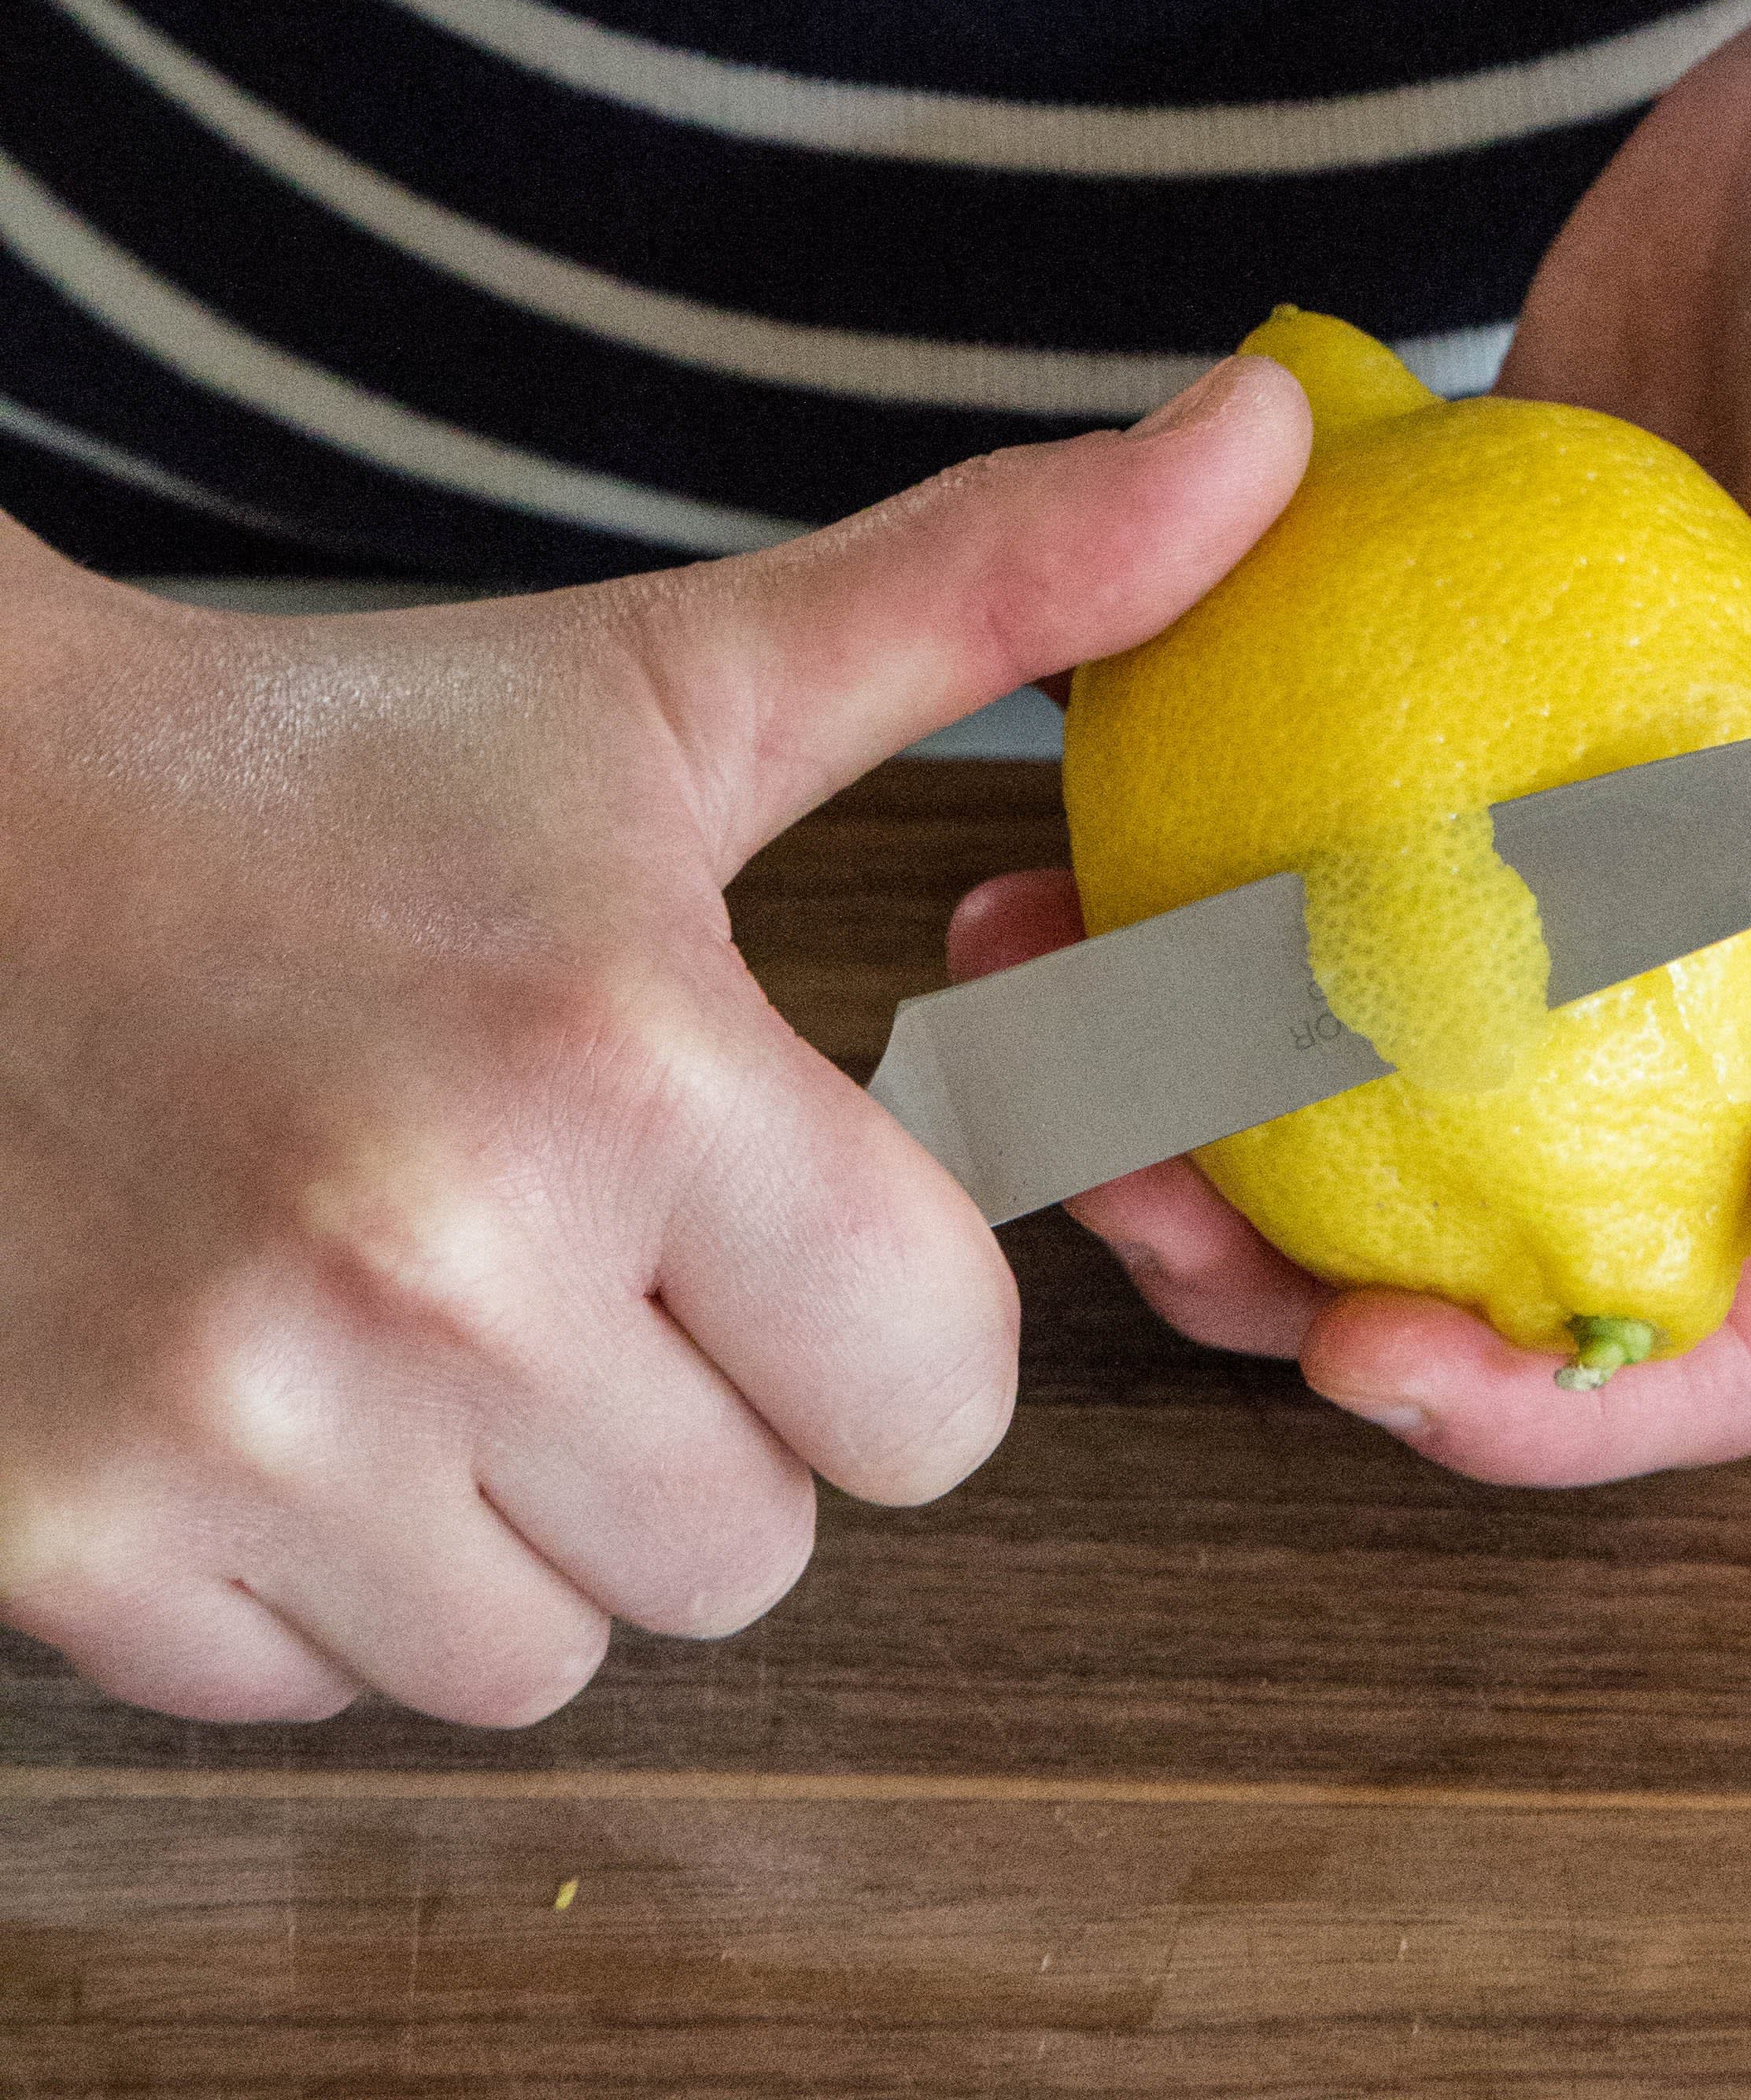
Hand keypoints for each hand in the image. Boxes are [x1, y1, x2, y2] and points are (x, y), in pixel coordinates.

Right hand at [0, 354, 1308, 1721]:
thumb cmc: (335, 769)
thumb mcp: (678, 689)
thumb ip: (1000, 592)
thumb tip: (1270, 429)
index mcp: (620, 1065)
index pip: (940, 1394)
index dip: (893, 1307)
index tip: (788, 1200)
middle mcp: (430, 1272)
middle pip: (759, 1547)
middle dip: (718, 1414)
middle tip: (592, 1234)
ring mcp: (225, 1432)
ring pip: (551, 1650)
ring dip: (534, 1512)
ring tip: (437, 1297)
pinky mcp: (61, 1547)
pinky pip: (329, 1682)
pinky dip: (334, 1569)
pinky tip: (282, 1365)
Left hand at [964, 0, 1750, 1485]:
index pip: (1715, 1306)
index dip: (1550, 1400)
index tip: (1363, 1366)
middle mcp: (1683, 943)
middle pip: (1475, 1198)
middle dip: (1290, 1256)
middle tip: (1133, 1195)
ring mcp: (1542, 810)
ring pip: (1339, 1025)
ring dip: (1177, 1066)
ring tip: (1038, 1008)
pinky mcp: (1431, 664)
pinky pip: (1282, 807)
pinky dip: (1162, 848)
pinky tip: (1039, 830)